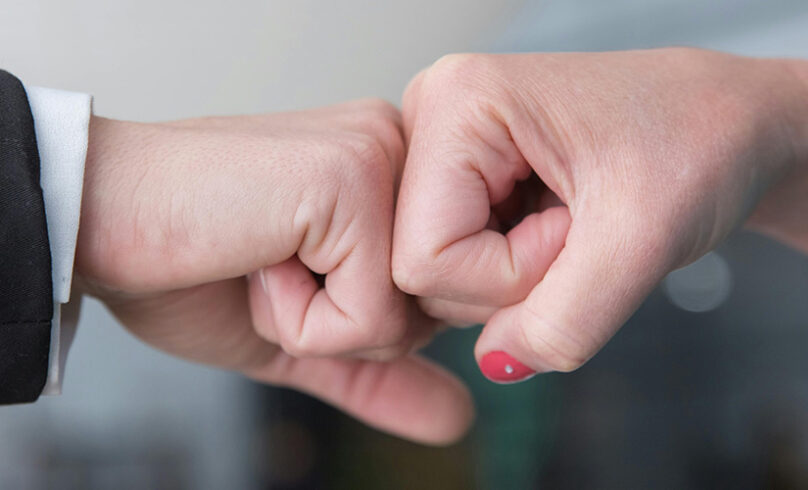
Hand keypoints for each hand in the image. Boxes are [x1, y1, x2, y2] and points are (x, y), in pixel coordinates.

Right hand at [75, 100, 472, 444]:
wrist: (97, 222)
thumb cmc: (190, 265)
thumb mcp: (302, 336)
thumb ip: (381, 374)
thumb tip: (459, 420)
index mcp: (398, 175)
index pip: (441, 302)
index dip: (366, 327)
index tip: (289, 274)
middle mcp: (403, 149)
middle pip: (434, 314)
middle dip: (347, 330)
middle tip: (271, 270)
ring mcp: (382, 156)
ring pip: (407, 318)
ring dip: (317, 326)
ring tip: (260, 260)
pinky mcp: (351, 178)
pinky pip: (370, 312)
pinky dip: (301, 321)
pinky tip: (255, 260)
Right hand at [393, 49, 807, 381]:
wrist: (733, 125)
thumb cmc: (702, 142)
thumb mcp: (644, 238)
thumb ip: (566, 320)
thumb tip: (497, 363)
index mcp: (456, 102)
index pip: (424, 257)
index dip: (508, 277)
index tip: (578, 231)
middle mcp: (433, 113)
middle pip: (420, 264)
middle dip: (509, 279)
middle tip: (579, 227)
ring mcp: (443, 144)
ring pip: (436, 270)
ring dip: (514, 276)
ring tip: (571, 221)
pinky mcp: (462, 171)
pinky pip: (455, 258)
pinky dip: (510, 268)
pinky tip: (552, 226)